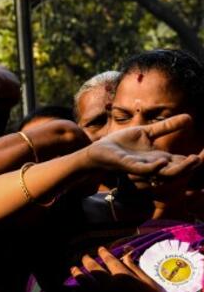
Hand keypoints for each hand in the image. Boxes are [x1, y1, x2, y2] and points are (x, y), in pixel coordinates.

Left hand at [70, 247, 179, 291]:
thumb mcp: (149, 283)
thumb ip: (136, 269)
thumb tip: (126, 256)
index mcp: (125, 277)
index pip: (111, 261)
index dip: (104, 254)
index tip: (100, 249)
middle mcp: (111, 285)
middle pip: (95, 270)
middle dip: (88, 261)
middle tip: (84, 257)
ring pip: (86, 283)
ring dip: (79, 275)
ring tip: (73, 269)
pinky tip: (74, 291)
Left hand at [85, 115, 202, 177]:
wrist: (98, 150)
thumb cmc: (121, 143)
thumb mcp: (146, 132)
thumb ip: (166, 127)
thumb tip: (190, 117)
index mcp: (159, 158)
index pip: (182, 161)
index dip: (196, 159)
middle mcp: (153, 165)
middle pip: (178, 170)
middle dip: (193, 166)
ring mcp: (141, 167)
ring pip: (165, 173)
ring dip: (180, 169)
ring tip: (193, 160)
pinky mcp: (128, 166)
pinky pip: (144, 170)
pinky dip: (155, 167)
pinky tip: (163, 159)